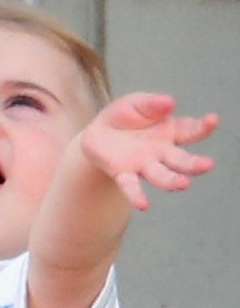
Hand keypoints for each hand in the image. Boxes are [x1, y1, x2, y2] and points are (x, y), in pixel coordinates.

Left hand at [81, 92, 216, 210]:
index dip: (203, 127)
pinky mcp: (123, 174)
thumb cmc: (124, 116)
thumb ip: (153, 104)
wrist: (96, 132)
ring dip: (173, 181)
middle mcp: (161, 153)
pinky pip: (131, 186)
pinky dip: (137, 195)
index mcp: (170, 132)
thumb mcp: (137, 103)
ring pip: (162, 176)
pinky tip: (143, 205)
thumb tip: (170, 102)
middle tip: (208, 164)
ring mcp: (143, 165)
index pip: (191, 131)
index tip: (212, 120)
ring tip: (184, 184)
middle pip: (182, 161)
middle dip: (195, 164)